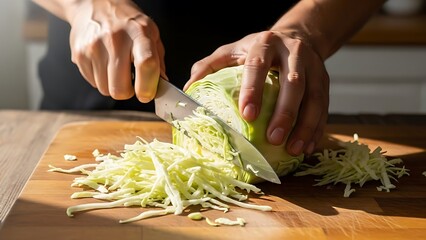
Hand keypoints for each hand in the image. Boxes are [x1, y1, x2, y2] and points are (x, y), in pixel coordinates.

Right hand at [68, 0, 164, 101]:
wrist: (95, 4)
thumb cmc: (128, 23)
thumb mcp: (151, 33)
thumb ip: (158, 61)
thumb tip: (162, 86)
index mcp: (139, 33)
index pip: (146, 64)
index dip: (147, 86)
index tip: (146, 94)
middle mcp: (115, 39)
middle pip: (120, 88)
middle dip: (127, 92)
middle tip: (130, 83)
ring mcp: (94, 47)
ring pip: (105, 89)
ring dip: (113, 85)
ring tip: (116, 68)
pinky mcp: (79, 54)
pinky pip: (93, 83)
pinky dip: (100, 79)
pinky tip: (104, 63)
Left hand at [186, 31, 328, 155]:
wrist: (298, 37)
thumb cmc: (259, 50)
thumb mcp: (232, 51)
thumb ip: (210, 66)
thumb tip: (188, 90)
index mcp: (266, 44)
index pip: (258, 65)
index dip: (254, 89)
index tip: (247, 115)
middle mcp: (293, 53)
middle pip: (293, 83)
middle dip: (285, 113)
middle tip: (273, 139)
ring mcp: (314, 67)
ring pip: (314, 97)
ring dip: (306, 126)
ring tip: (294, 149)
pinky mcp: (325, 82)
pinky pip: (324, 107)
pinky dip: (317, 128)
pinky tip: (308, 147)